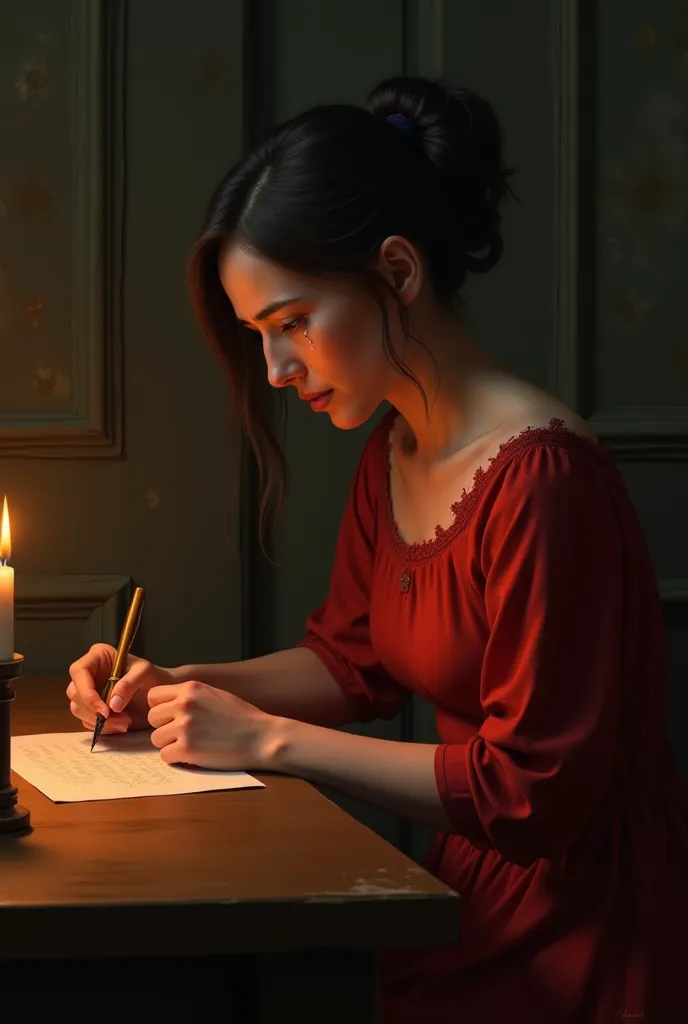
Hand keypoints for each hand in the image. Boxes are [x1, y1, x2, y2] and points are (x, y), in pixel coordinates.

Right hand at [67, 642, 179, 735]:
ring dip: (100, 721)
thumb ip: (129, 684)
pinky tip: (121, 724)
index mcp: (97, 656)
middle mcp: (88, 673)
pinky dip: (104, 727)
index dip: (86, 692)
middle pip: (74, 693)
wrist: (159, 693)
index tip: (105, 710)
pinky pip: (88, 721)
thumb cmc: (153, 676)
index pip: (78, 671)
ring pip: (78, 709)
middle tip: (120, 718)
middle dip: (95, 710)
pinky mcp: (91, 708)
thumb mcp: (145, 673)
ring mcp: (88, 691)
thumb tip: (112, 704)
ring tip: (125, 722)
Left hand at [147, 680, 276, 770]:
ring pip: (156, 738)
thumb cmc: (241, 718)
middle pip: (152, 718)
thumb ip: (190, 696)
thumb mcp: (215, 695)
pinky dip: (177, 759)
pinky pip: (165, 756)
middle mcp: (184, 704)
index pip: (154, 696)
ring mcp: (184, 726)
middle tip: (183, 734)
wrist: (261, 737)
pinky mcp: (186, 749)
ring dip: (170, 744)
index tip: (171, 717)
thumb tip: (167, 704)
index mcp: (191, 688)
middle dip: (164, 727)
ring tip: (191, 745)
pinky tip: (193, 756)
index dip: (160, 708)